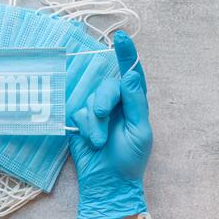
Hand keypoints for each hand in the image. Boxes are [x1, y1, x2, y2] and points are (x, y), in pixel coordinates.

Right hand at [69, 31, 152, 218]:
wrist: (107, 180)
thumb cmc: (129, 158)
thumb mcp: (139, 130)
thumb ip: (134, 101)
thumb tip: (130, 74)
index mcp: (133, 103)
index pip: (131, 74)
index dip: (126, 55)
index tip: (121, 38)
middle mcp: (114, 103)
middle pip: (107, 85)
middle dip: (104, 99)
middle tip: (102, 115)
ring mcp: (95, 110)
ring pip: (90, 100)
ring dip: (95, 122)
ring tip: (100, 141)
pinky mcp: (79, 120)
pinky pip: (79, 113)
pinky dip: (85, 127)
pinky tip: (90, 140)